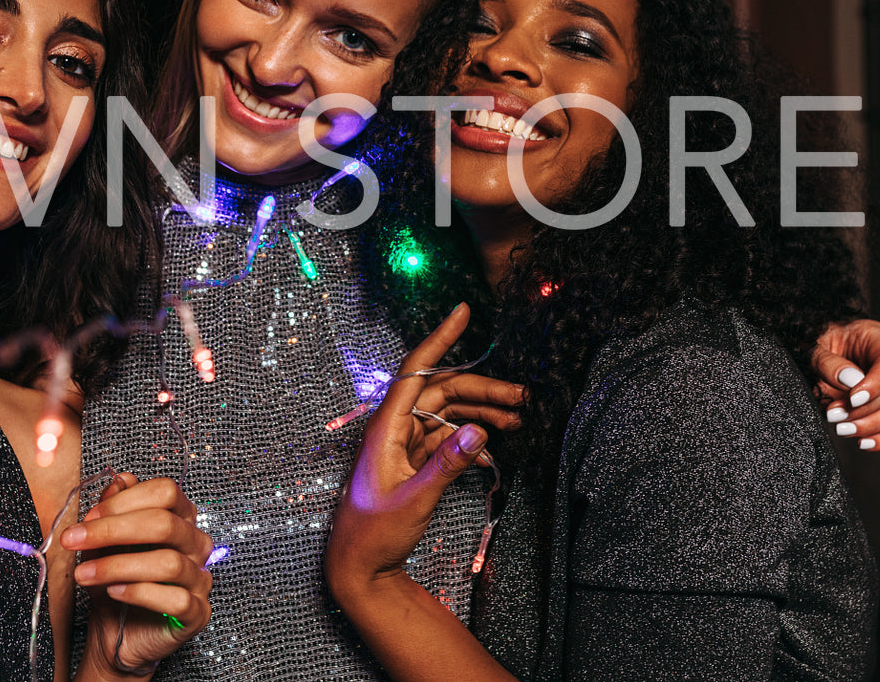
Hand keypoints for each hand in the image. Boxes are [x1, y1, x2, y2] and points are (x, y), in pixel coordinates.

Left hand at [63, 473, 212, 676]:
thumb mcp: (105, 546)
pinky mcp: (197, 613)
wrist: (117, 636)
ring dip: (117, 566)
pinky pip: (175, 599)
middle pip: (165, 524)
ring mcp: (200, 579)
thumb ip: (112, 512)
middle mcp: (196, 544)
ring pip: (168, 562)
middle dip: (113, 530)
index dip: (125, 501)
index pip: (165, 493)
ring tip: (83, 573)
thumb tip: (116, 482)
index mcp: (180, 519)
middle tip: (74, 540)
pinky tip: (113, 592)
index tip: (87, 517)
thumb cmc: (115, 585)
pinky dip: (139, 593)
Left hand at [326, 304, 490, 599]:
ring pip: (447, 413)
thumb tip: (476, 431)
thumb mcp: (414, 499)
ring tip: (517, 420)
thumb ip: (446, 465)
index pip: (416, 370)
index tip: (463, 312)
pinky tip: (492, 447)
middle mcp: (394, 427)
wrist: (358, 566)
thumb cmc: (374, 533)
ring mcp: (404, 443)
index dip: (441, 338)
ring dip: (480, 412)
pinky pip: (445, 437)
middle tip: (521, 397)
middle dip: (482, 389)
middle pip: (442, 391)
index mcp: (386, 426)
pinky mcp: (413, 461)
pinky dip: (470, 437)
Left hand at [810, 319, 879, 451]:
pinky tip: (861, 442)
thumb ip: (829, 363)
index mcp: (874, 338)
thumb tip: (851, 381)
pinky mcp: (878, 408)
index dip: (877, 383)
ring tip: (840, 427)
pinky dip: (879, 439)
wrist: (804, 349)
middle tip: (835, 414)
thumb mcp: (813, 346)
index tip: (854, 398)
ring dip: (868, 425)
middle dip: (864, 409)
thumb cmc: (810, 341)